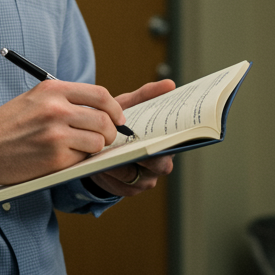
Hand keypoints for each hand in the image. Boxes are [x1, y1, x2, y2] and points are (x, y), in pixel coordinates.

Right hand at [0, 79, 126, 191]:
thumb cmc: (5, 126)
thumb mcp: (33, 100)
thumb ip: (63, 100)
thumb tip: (99, 110)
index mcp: (51, 90)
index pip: (100, 95)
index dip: (115, 109)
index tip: (117, 118)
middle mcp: (56, 108)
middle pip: (104, 119)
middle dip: (110, 132)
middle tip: (104, 139)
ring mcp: (56, 134)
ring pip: (98, 141)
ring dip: (96, 148)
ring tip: (81, 150)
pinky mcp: (54, 158)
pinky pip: (83, 159)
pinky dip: (79, 161)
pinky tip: (65, 159)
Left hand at [87, 78, 176, 197]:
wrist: (99, 145)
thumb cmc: (120, 124)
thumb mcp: (131, 107)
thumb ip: (147, 96)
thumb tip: (170, 84)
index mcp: (165, 143)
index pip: (175, 144)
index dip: (171, 140)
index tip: (160, 132)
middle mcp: (160, 164)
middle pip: (161, 164)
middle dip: (147, 155)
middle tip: (133, 145)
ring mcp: (145, 179)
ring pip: (138, 176)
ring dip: (123, 164)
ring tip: (108, 152)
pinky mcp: (128, 190)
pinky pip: (121, 185)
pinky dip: (111, 174)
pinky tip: (100, 164)